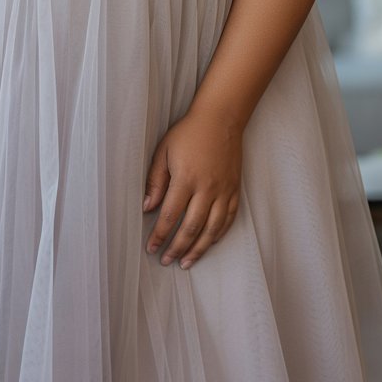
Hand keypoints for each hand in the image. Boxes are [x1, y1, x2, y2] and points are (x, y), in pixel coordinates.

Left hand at [142, 107, 242, 268]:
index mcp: (186, 178)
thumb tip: (147, 207)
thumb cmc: (188, 133)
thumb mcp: (164, 151)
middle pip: (191, 228)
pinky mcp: (235, 190)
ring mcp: (224, 190)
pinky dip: (218, 235)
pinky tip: (209, 243)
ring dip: (198, 249)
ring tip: (186, 262)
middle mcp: (207, 188)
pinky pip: (229, 219)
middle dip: (177, 248)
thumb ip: (155, 181)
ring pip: (212, 229)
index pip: (170, 215)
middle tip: (166, 260)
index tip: (151, 247)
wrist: (221, 118)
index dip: (159, 235)